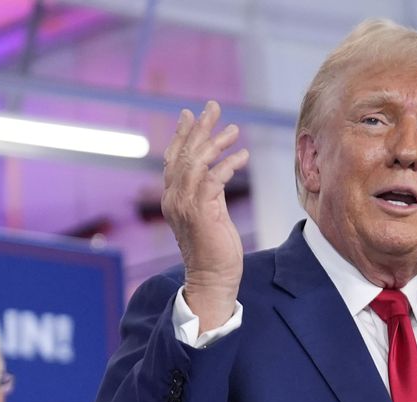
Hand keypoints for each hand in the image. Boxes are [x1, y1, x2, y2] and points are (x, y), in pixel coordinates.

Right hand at [161, 100, 249, 331]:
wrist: (212, 279)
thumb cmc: (214, 251)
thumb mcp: (209, 215)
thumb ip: (208, 194)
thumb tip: (215, 173)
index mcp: (173, 198)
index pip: (173, 159)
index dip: (182, 135)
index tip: (190, 114)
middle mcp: (174, 198)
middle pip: (183, 153)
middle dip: (199, 128)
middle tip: (212, 106)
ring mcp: (186, 205)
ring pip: (196, 162)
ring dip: (215, 142)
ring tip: (233, 128)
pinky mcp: (202, 212)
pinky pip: (214, 178)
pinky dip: (228, 164)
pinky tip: (243, 155)